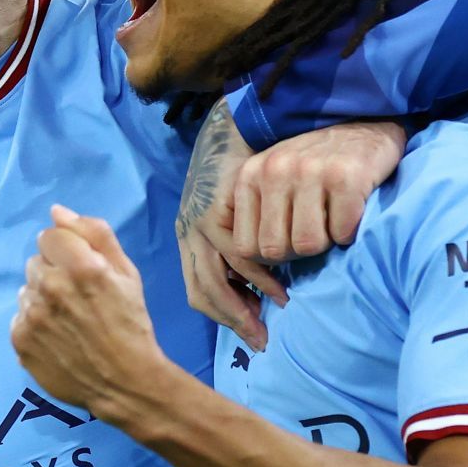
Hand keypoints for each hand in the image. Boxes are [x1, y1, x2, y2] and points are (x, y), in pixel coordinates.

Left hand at [11, 206, 181, 432]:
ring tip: (68, 321)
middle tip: (78, 299)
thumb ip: (93, 234)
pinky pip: (19, 318)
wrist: (125, 382)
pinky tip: (57, 337)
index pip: (49, 236)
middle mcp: (51, 287)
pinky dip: (33, 325)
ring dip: (42, 299)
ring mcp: (32, 316)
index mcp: (81, 266)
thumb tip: (56, 211)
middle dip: (54, 274)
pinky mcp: (20, 340)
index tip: (80, 270)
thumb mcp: (126, 273)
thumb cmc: (131, 324)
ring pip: (26, 290)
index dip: (66, 251)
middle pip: (36, 263)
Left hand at [176, 102, 275, 348]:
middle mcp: (188, 230)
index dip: (223, 317)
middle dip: (233, 319)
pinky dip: (259, 273)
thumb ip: (241, 253)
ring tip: (277, 308)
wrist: (243, 126)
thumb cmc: (249, 177)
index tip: (251, 333)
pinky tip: (279, 282)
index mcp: (189, 237)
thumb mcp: (238, 220)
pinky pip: (238, 251)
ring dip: (247, 299)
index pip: (197, 290)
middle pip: (202, 288)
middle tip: (261, 339)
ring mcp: (199, 218)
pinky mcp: (218, 206)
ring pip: (217, 273)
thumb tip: (254, 297)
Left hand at [177, 103, 405, 349]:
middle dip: (298, 253)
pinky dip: (351, 232)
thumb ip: (258, 217)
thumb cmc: (318, 165)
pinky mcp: (347, 176)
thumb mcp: (275, 182)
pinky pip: (342, 232)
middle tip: (316, 234)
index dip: (268, 261)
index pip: (244, 247)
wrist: (367, 123)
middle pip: (275, 250)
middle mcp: (274, 170)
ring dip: (326, 243)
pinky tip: (353, 211)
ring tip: (333, 220)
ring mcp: (310, 171)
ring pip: (308, 245)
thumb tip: (245, 276)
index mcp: (250, 177)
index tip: (289, 251)